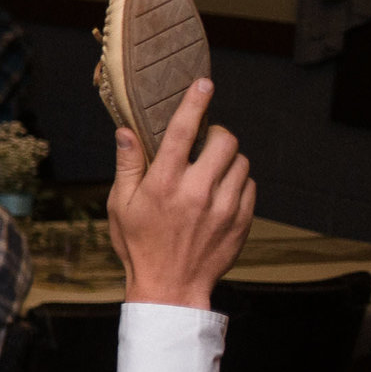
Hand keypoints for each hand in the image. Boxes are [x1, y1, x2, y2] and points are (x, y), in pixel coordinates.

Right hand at [110, 78, 252, 308]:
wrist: (170, 288)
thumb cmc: (139, 245)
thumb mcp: (120, 205)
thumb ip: (127, 166)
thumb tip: (126, 131)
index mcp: (163, 185)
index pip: (181, 132)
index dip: (194, 103)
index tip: (204, 83)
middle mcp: (196, 192)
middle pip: (224, 141)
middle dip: (216, 134)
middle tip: (204, 142)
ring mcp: (224, 207)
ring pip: (240, 162)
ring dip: (228, 159)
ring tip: (211, 171)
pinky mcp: (242, 221)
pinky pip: (250, 186)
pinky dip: (238, 182)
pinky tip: (220, 193)